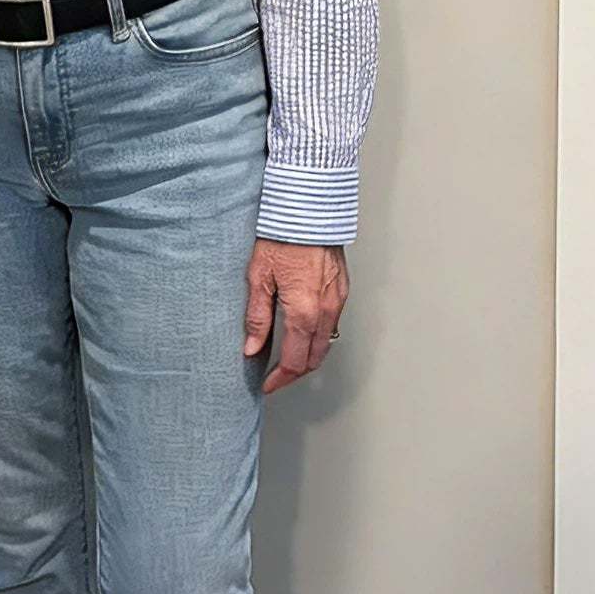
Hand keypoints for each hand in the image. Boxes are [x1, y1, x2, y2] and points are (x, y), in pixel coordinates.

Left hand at [243, 239, 348, 393]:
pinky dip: (318, 336)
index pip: (295, 362)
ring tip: (288, 356)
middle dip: (296, 373)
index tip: (267, 384)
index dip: (280, 379)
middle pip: (315, 359)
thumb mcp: (259, 277)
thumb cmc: (282, 236)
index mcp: (303, 312)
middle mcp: (326, 311)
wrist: (308, 209)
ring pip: (327, 343)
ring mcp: (337, 301)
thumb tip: (252, 347)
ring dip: (309, 356)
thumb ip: (257, 317)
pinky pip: (333, 324)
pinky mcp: (342, 289)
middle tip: (276, 376)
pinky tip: (303, 331)